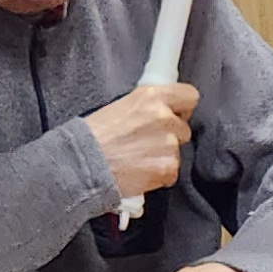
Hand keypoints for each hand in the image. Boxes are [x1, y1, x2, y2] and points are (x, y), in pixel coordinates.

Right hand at [85, 80, 197, 199]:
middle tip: (146, 142)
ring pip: (178, 151)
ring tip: (138, 158)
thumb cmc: (94, 136)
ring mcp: (169, 144)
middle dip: (170, 136)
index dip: (182, 108)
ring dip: (163, 156)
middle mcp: (164, 117)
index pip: (190, 96)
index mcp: (152, 96)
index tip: (174, 115)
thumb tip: (164, 109)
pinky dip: (159, 174)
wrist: (82, 165)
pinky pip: (172, 172)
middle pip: (184, 128)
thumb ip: (148, 106)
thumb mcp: (121, 106)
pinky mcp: (168, 167)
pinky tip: (140, 171)